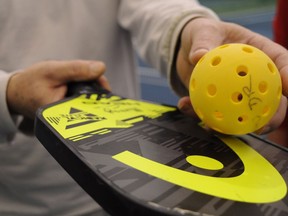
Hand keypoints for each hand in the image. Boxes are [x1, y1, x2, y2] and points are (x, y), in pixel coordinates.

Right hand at [7, 60, 110, 118]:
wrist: (17, 92)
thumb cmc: (32, 82)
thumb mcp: (54, 71)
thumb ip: (77, 69)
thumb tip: (101, 68)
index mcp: (64, 114)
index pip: (92, 101)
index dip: (99, 86)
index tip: (99, 77)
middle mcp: (68, 121)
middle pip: (93, 103)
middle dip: (95, 87)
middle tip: (89, 77)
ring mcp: (70, 120)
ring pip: (90, 103)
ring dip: (90, 89)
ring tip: (80, 81)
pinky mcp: (70, 115)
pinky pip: (84, 103)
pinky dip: (84, 93)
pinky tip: (77, 87)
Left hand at [176, 17, 287, 133]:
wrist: (187, 47)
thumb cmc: (203, 34)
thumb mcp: (203, 31)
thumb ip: (202, 41)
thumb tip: (198, 56)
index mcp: (258, 54)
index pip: (280, 63)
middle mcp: (249, 77)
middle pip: (269, 98)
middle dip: (271, 116)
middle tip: (262, 127)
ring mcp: (232, 92)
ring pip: (241, 113)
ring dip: (233, 125)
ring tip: (219, 128)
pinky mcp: (214, 101)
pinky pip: (209, 111)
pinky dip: (197, 112)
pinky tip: (184, 105)